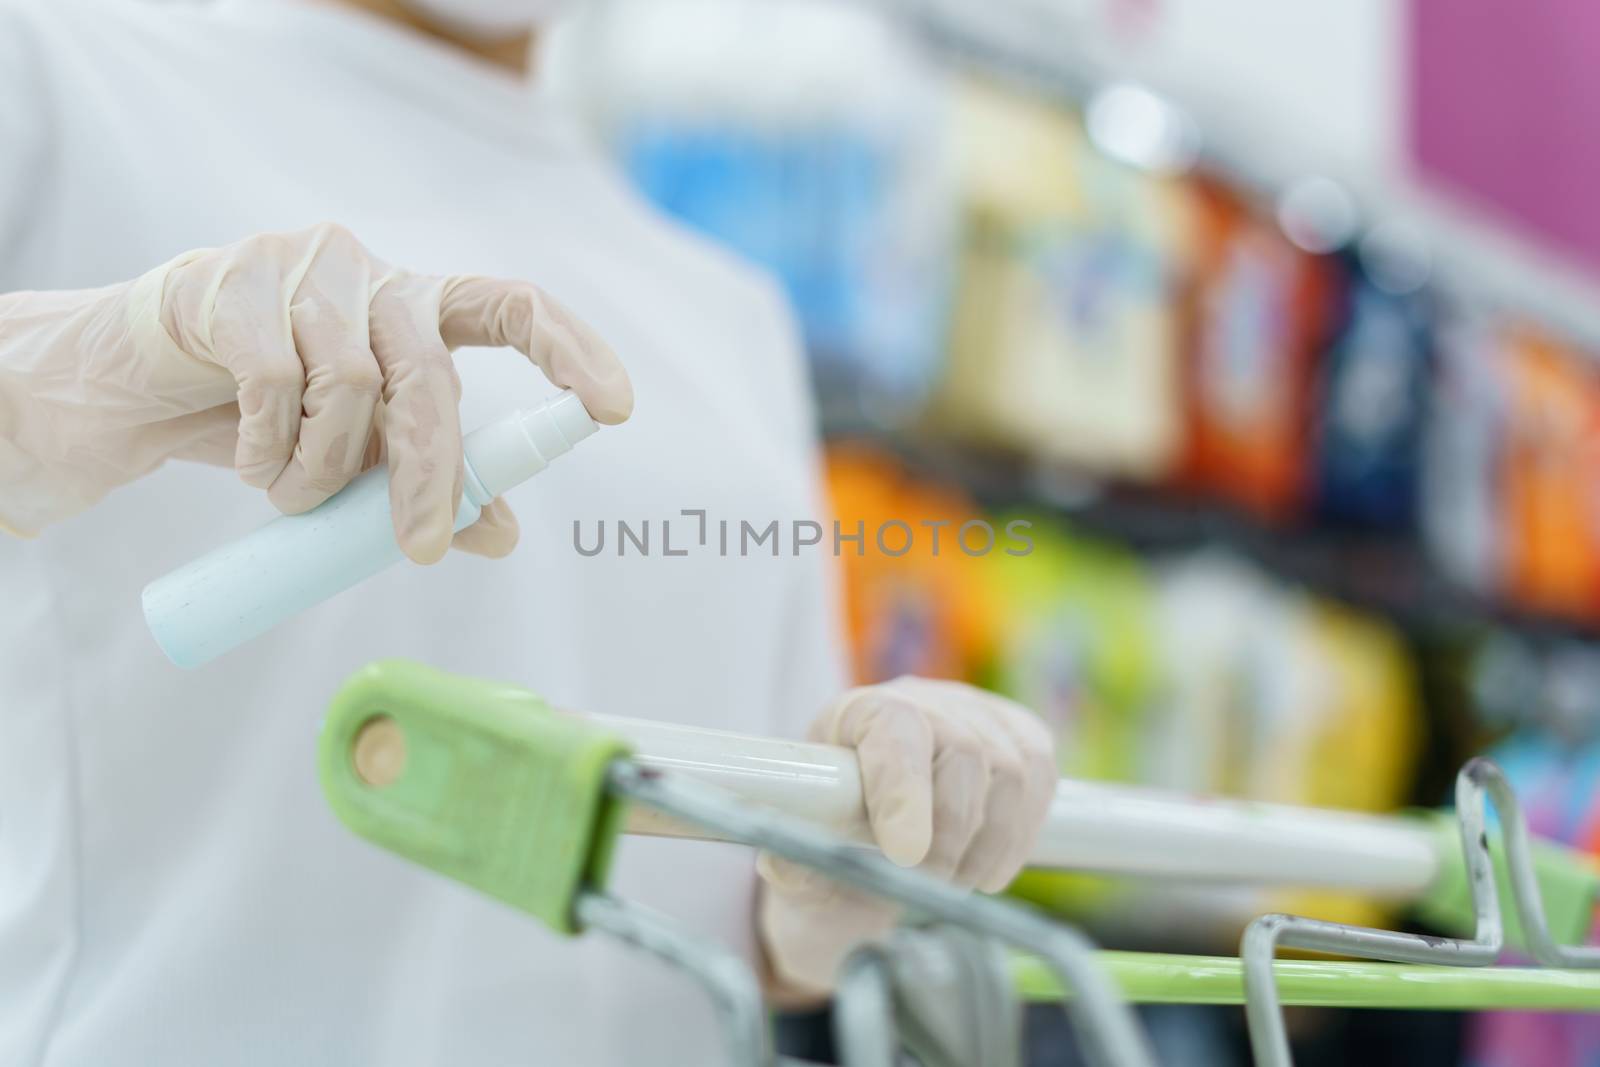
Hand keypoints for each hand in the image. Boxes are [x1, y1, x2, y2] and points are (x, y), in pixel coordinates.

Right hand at [0, 223, 631, 557]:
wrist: (137, 387)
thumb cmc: (266, 416)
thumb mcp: (358, 459)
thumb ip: (428, 486)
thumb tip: (503, 535)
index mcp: (419, 307)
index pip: (514, 307)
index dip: (570, 350)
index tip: (615, 407)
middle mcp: (374, 275)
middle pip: (432, 373)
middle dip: (431, 472)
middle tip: (414, 550)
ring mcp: (303, 269)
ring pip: (352, 385)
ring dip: (325, 470)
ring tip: (292, 495)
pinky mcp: (234, 284)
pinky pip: (276, 382)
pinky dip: (272, 449)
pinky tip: (256, 466)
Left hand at [757, 676, 1056, 993]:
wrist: (871, 850)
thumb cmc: (832, 856)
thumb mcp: (801, 864)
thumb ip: (796, 863)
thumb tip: (786, 863)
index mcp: (855, 715)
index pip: (892, 732)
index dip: (903, 790)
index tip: (903, 855)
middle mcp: (921, 699)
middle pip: (965, 753)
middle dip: (952, 838)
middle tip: (929, 888)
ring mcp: (977, 713)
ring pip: (1013, 772)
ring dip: (989, 846)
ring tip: (954, 883)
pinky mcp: (1021, 737)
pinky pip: (1042, 780)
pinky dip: (1019, 837)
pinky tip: (987, 866)